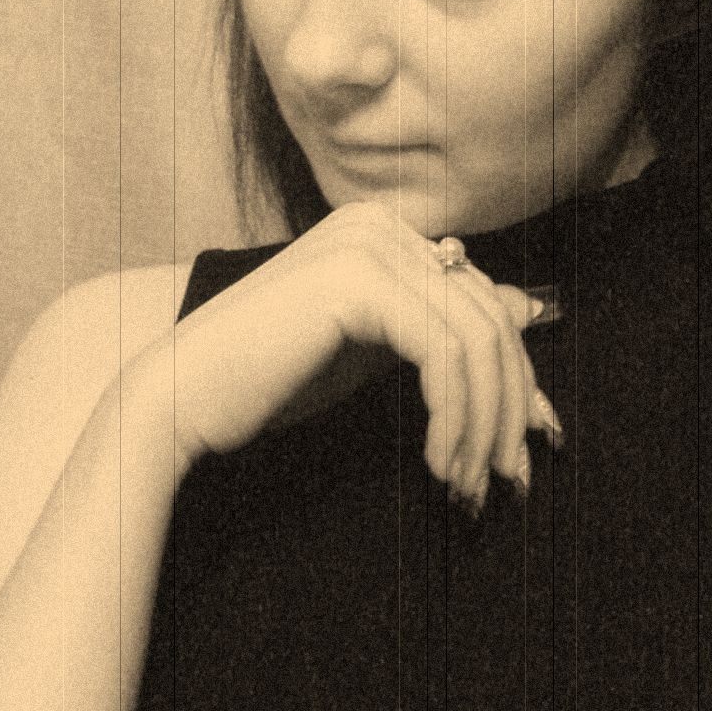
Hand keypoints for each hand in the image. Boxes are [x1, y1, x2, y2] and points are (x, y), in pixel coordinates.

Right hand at [144, 202, 561, 509]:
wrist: (182, 396)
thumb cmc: (268, 380)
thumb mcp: (375, 354)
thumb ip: (442, 331)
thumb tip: (529, 311)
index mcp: (386, 233)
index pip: (481, 301)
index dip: (517, 377)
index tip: (528, 445)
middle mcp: (382, 226)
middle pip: (489, 318)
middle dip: (511, 406)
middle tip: (511, 479)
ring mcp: (369, 244)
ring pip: (476, 338)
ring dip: (486, 423)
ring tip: (470, 484)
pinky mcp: (358, 279)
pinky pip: (444, 353)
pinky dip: (455, 417)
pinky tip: (439, 464)